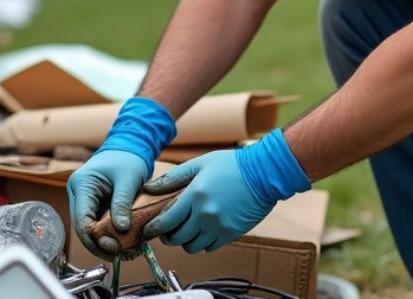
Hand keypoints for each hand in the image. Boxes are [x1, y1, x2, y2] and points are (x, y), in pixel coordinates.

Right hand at [67, 149, 148, 258]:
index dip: (95, 238)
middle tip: (118, 254)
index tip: (113, 248)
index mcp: (81, 184)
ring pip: (89, 227)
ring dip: (103, 241)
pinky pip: (97, 222)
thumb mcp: (128, 179)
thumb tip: (121, 229)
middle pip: (82, 226)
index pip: (81, 219)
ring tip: (121, 251)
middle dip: (99, 243)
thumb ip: (123, 203)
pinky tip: (121, 242)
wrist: (129, 146)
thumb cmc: (127, 158)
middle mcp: (77, 193)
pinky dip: (107, 233)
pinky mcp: (92, 203)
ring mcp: (83, 199)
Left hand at [140, 150, 273, 253]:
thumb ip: (173, 178)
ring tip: (186, 230)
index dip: (153, 229)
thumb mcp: (200, 164)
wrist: (264, 173)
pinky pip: (210, 247)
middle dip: (168, 237)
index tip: (148, 230)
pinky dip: (203, 243)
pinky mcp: (232, 234)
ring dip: (185, 241)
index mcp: (195, 195)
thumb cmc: (232, 165)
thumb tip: (149, 187)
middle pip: (177, 238)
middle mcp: (206, 214)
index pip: (166, 222)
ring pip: (193, 246)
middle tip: (167, 231)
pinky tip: (203, 231)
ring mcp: (219, 226)